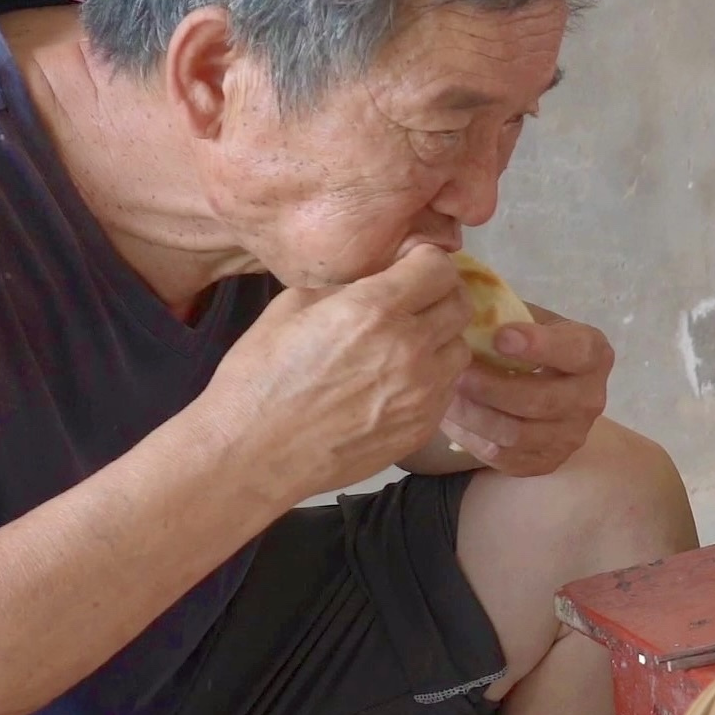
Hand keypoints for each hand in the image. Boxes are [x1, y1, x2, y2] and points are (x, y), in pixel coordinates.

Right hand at [200, 241, 470, 499]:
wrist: (254, 452)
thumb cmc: (260, 376)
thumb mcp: (291, 306)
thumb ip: (345, 285)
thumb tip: (376, 278)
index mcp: (374, 310)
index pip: (438, 267)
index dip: (427, 262)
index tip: (412, 268)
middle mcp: (410, 348)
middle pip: (460, 306)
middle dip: (441, 296)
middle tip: (417, 301)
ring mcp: (423, 392)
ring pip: (459, 349)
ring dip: (440, 340)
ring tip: (407, 345)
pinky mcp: (423, 427)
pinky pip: (446, 390)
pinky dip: (432, 379)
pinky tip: (398, 382)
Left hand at [441, 310, 614, 476]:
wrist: (544, 391)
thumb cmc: (528, 346)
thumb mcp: (526, 320)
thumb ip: (504, 311)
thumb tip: (458, 291)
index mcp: (593, 355)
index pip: (577, 351)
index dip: (540, 345)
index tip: (500, 336)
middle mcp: (590, 399)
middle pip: (541, 400)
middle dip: (493, 387)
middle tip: (456, 371)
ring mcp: (569, 436)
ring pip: (516, 433)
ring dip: (474, 414)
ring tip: (446, 393)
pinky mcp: (544, 462)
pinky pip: (501, 455)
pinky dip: (470, 436)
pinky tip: (451, 416)